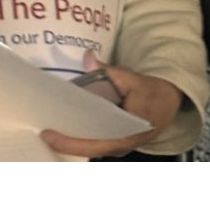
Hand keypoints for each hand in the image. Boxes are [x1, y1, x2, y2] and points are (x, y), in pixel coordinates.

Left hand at [40, 54, 183, 158]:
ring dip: (68, 143)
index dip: (69, 142)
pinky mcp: (113, 143)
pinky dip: (76, 138)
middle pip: (86, 150)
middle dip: (62, 144)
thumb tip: (88, 58)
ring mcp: (117, 147)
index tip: (47, 134)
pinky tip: (60, 128)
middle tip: (39, 131)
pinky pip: (92, 145)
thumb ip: (111, 72)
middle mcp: (120, 146)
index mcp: (127, 134)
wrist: (170, 103)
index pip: (94, 143)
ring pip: (88, 149)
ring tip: (45, 130)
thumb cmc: (153, 93)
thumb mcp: (134, 79)